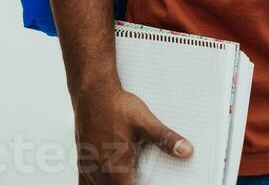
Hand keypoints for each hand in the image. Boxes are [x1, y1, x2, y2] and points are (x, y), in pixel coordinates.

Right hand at [73, 83, 192, 183]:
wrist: (93, 92)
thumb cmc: (117, 106)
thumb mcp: (145, 122)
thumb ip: (165, 139)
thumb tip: (185, 150)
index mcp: (117, 170)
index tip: (149, 180)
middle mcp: (100, 175)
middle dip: (130, 183)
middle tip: (140, 174)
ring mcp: (89, 169)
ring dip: (115, 184)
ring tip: (127, 173)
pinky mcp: (83, 162)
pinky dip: (97, 184)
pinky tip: (106, 178)